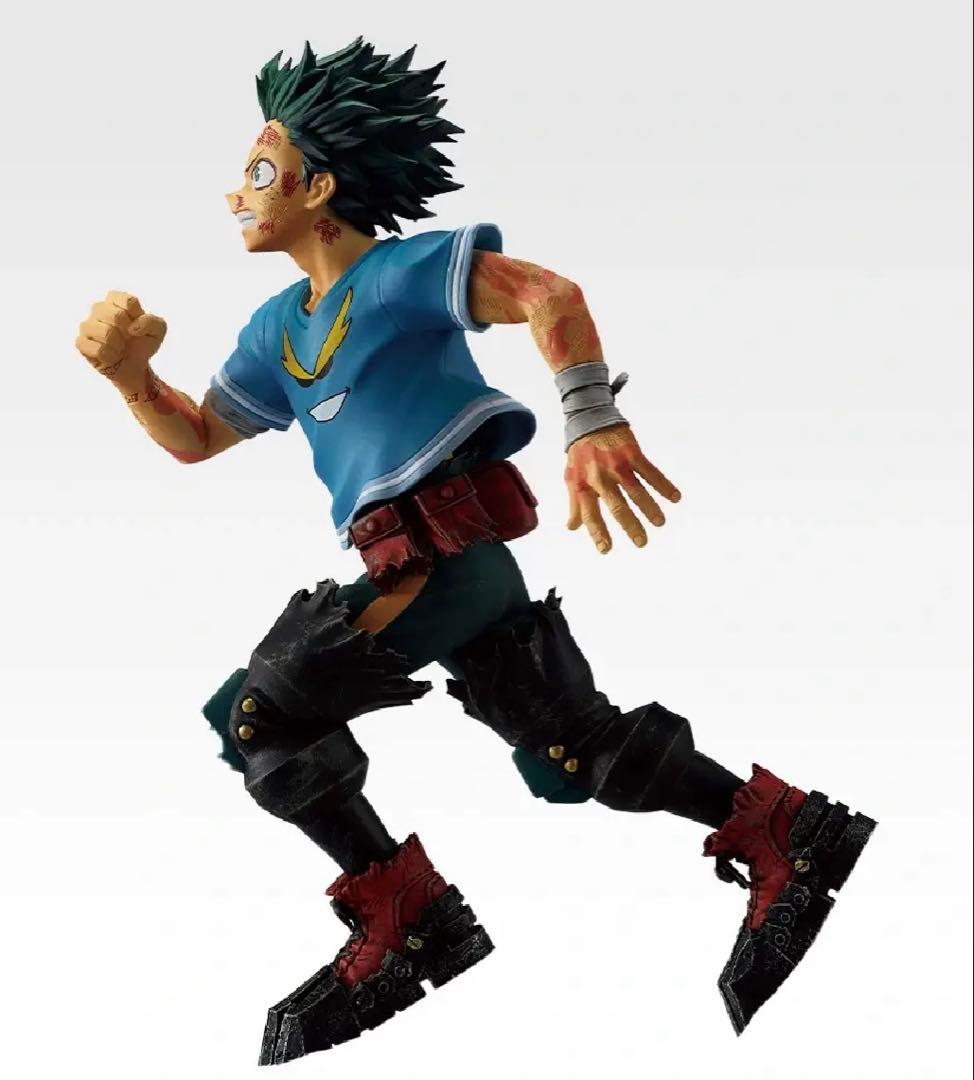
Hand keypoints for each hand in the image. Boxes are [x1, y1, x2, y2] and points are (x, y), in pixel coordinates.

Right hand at [76, 291, 166, 386]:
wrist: (134, 365)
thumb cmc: (142, 342)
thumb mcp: (158, 330)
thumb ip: (151, 322)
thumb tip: (133, 327)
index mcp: (116, 300)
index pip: (128, 301)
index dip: (137, 317)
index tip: (137, 325)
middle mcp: (99, 308)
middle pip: (116, 315)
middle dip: (128, 332)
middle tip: (128, 338)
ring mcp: (88, 325)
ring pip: (105, 332)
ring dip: (119, 344)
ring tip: (119, 346)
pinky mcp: (82, 342)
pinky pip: (98, 349)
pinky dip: (110, 356)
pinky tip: (111, 355)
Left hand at [565, 424, 680, 552]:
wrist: (590, 420)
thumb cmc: (580, 454)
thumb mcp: (572, 478)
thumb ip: (574, 503)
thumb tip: (572, 528)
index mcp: (583, 485)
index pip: (590, 514)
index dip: (598, 533)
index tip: (606, 550)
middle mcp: (600, 477)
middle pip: (617, 506)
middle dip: (630, 526)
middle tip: (642, 543)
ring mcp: (617, 465)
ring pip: (636, 490)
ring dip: (650, 508)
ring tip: (660, 523)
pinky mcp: (632, 452)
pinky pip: (650, 472)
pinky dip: (663, 485)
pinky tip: (675, 498)